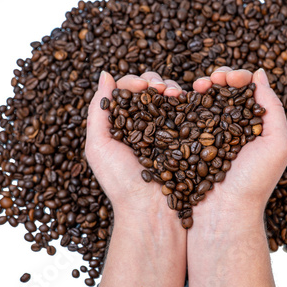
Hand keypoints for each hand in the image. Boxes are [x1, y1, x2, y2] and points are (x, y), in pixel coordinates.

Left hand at [87, 71, 187, 286]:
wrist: (152, 212)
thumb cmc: (121, 182)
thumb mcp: (98, 146)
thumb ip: (99, 110)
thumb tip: (105, 74)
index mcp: (123, 125)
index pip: (127, 93)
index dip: (134, 83)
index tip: (141, 87)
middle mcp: (146, 125)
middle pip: (151, 91)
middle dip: (155, 82)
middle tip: (159, 88)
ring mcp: (168, 131)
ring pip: (171, 98)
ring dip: (172, 88)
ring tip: (174, 93)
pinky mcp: (187, 138)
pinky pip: (189, 112)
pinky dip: (189, 100)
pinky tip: (187, 98)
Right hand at [192, 67, 286, 227]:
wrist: (223, 214)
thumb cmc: (254, 182)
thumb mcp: (278, 144)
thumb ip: (273, 107)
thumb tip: (260, 73)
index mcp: (254, 126)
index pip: (247, 91)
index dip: (238, 77)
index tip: (229, 78)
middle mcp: (232, 128)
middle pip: (224, 92)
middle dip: (217, 78)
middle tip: (210, 80)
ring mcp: (209, 136)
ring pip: (204, 101)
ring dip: (199, 87)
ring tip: (195, 87)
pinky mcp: (189, 144)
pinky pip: (186, 117)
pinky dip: (183, 103)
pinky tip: (179, 97)